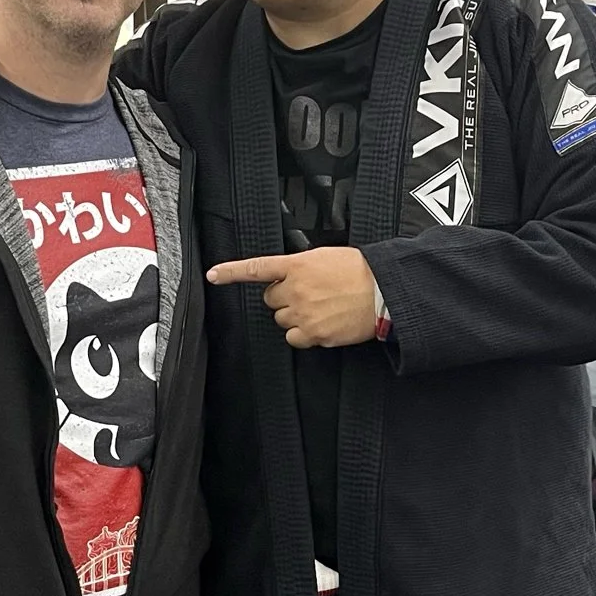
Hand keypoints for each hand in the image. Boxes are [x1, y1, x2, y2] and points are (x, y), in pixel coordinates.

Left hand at [206, 246, 377, 348]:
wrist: (382, 292)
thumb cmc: (361, 272)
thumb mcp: (327, 257)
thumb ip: (302, 266)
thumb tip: (291, 276)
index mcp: (298, 265)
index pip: (257, 268)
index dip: (231, 272)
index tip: (214, 275)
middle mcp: (296, 289)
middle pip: (271, 299)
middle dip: (284, 298)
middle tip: (308, 295)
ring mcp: (303, 313)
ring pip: (282, 320)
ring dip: (295, 316)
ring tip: (320, 309)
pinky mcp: (312, 333)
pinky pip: (294, 338)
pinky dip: (303, 334)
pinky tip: (321, 324)